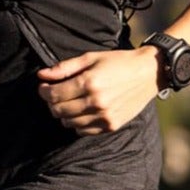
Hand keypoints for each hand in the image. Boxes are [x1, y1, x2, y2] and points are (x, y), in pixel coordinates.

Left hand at [35, 47, 159, 134]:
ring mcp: (104, 116)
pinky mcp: (111, 126)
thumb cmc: (117, 62)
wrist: (148, 73)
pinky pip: (83, 131)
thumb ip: (64, 68)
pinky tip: (82, 111)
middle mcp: (95, 102)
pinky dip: (77, 123)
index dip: (43, 91)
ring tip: (70, 102)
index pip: (53, 95)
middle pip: (58, 110)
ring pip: (68, 123)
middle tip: (55, 94)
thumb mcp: (90, 58)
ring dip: (63, 113)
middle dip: (51, 102)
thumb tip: (41, 75)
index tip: (43, 86)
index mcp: (89, 82)